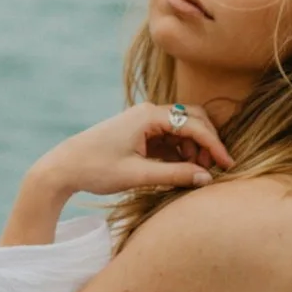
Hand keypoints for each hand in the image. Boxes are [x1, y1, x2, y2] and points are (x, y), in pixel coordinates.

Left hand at [0, 103, 231, 240]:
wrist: (63, 167)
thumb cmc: (97, 169)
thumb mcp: (138, 175)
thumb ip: (174, 175)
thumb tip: (207, 178)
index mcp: (148, 116)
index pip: (194, 125)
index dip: (215, 146)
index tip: (228, 165)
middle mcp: (148, 112)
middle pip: (193, 120)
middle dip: (207, 143)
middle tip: (214, 169)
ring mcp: (144, 122)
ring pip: (183, 129)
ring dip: (194, 149)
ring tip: (196, 174)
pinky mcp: (140, 133)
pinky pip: (170, 138)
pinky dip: (180, 153)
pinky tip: (182, 170)